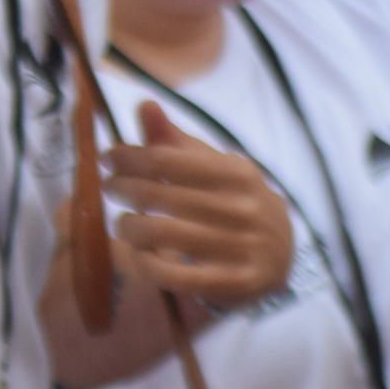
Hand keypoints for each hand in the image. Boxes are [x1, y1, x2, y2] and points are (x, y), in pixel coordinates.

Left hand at [105, 104, 292, 311]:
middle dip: (125, 189)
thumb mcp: (214, 168)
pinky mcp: (235, 284)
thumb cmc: (234, 202)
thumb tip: (144, 105)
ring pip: (164, 235)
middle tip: (109, 188)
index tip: (108, 157)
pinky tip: (138, 254)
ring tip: (122, 223)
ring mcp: (243, 248)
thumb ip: (175, 141)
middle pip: (162, 197)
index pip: (170, 161)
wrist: (281, 255)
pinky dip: (146, 264)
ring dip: (130, 227)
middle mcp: (245, 208)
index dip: (131, 158)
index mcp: (239, 173)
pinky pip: (175, 276)